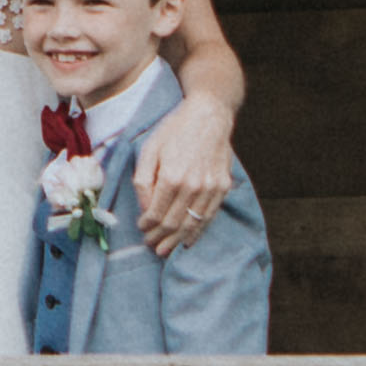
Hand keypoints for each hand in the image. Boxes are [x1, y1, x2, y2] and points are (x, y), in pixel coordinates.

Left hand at [131, 108, 238, 250]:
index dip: (147, 226)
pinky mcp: (223, 187)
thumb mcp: (149, 150)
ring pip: (192, 225)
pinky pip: (209, 216)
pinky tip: (187, 240)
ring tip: (165, 250)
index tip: (142, 229)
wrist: (209, 115)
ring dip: (176, 240)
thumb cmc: (175, 130)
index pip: (156, 214)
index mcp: (171, 177)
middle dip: (159, 238)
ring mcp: (211, 188)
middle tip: (151, 245)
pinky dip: (197, 231)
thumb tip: (145, 209)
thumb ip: (143, 182)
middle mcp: (192, 186)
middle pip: (173, 224)